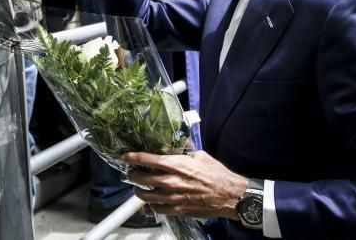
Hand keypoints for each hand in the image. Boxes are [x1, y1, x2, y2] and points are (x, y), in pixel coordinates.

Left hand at [123, 151, 246, 220]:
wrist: (229, 195)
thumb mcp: (201, 156)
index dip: (133, 157)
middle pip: (142, 178)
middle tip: (130, 172)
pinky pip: (157, 208)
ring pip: (146, 195)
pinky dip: (151, 204)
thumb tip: (178, 145)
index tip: (126, 156)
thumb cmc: (217, 175)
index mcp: (176, 165)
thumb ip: (186, 151)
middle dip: (132, 174)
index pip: (147, 160)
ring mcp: (173, 197)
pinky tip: (152, 200)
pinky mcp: (177, 209)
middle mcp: (171, 181)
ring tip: (137, 187)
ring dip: (138, 191)